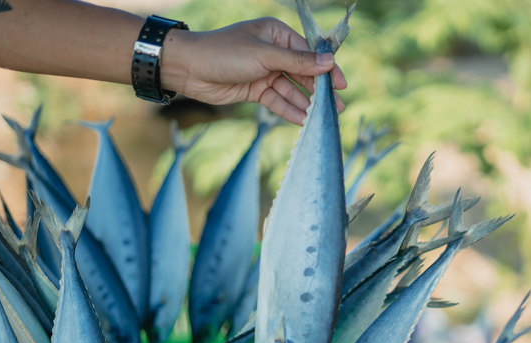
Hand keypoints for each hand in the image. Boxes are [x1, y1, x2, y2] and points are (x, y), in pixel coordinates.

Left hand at [162, 18, 346, 124]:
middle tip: (336, 109)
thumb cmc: (224, 53)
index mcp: (277, 34)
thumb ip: (298, 62)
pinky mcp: (255, 90)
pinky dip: (289, 110)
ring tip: (321, 119)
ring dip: (305, 104)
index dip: (326, 69)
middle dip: (318, 91)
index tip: (341, 85)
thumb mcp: (264, 55)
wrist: (189, 69)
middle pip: (302, 74)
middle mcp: (273, 52)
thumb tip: (328, 62)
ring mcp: (264, 72)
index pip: (309, 53)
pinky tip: (302, 121)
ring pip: (291, 90)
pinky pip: (277, 101)